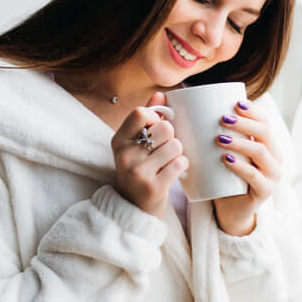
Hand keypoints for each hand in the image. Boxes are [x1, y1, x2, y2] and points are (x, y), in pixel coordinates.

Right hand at [111, 92, 188, 217]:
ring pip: (176, 145)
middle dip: (171, 137)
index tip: (156, 128)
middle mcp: (125, 155)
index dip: (156, 117)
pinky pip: (181, 163)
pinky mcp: (154, 187)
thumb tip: (161, 95)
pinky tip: (173, 172)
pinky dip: (182, 166)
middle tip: (164, 150)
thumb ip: (148, 118)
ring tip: (168, 162)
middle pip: (164, 128)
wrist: (133, 207)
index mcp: (119, 140)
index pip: (140, 113)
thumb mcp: (135, 144)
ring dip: (178, 153)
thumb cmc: (139, 169)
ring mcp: (138, 172)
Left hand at [212, 98, 282, 235]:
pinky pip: (254, 176)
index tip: (234, 104)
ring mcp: (272, 175)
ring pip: (260, 152)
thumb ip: (215, 134)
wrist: (231, 210)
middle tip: (222, 119)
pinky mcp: (264, 192)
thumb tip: (185, 109)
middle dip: (244, 123)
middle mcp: (275, 158)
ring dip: (240, 142)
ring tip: (219, 139)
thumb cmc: (225, 177)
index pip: (265, 121)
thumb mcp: (224, 153)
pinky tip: (226, 160)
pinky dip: (240, 166)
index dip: (252, 111)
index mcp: (268, 144)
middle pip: (264, 133)